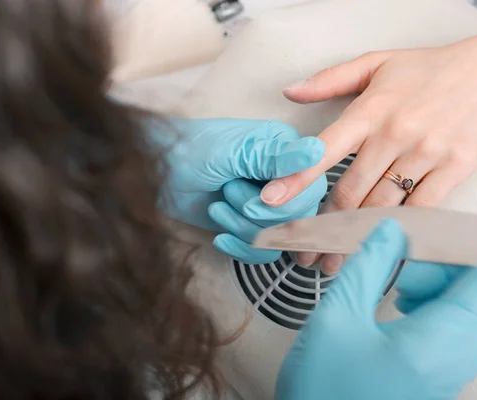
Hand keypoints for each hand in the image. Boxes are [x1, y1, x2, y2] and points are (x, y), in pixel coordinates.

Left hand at [153, 118, 326, 263]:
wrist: (158, 173)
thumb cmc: (191, 151)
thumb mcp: (233, 152)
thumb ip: (276, 157)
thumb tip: (317, 152)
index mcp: (288, 152)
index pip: (310, 189)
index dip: (286, 203)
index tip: (259, 197)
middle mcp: (286, 179)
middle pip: (298, 219)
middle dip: (258, 215)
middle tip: (228, 192)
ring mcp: (271, 205)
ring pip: (279, 239)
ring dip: (243, 228)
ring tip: (217, 206)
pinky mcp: (254, 226)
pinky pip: (264, 252)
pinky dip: (240, 247)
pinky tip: (219, 235)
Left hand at [262, 26, 476, 272]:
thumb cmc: (432, 68)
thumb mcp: (379, 61)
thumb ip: (331, 78)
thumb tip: (290, 92)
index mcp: (371, 110)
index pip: (323, 149)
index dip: (295, 178)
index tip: (270, 202)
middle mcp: (394, 134)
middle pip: (350, 191)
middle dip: (324, 225)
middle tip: (304, 250)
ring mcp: (426, 154)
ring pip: (381, 206)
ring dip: (355, 238)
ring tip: (335, 261)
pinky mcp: (454, 170)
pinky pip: (421, 209)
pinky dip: (400, 230)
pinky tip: (383, 248)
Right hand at [276, 199, 476, 399]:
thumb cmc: (325, 389)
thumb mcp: (336, 320)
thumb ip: (369, 268)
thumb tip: (393, 232)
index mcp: (437, 342)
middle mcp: (457, 358)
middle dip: (448, 267)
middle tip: (404, 268)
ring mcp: (453, 370)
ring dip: (445, 288)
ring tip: (400, 293)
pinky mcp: (443, 376)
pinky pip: (467, 332)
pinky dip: (447, 308)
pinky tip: (411, 311)